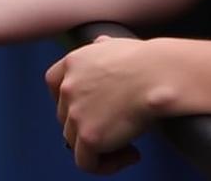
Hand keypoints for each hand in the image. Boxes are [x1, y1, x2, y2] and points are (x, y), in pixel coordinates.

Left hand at [45, 35, 161, 173]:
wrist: (156, 75)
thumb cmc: (145, 61)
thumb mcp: (114, 44)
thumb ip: (101, 47)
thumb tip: (102, 44)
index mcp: (72, 63)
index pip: (54, 84)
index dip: (69, 100)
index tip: (89, 109)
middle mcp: (68, 87)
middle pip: (65, 116)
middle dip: (88, 124)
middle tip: (116, 129)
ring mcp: (75, 112)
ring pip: (75, 141)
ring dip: (100, 147)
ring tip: (128, 144)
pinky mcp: (88, 136)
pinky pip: (87, 163)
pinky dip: (107, 165)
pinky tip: (131, 154)